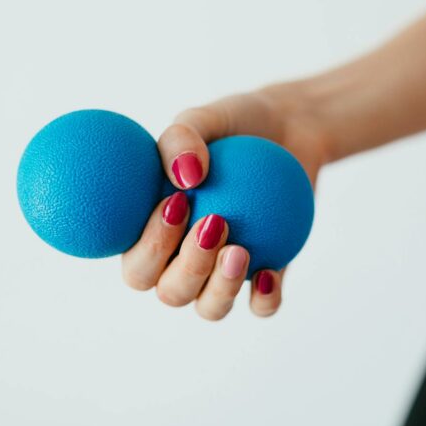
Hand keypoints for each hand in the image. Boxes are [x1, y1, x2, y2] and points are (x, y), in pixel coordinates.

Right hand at [121, 86, 326, 319]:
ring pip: (211, 307)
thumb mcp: (205, 118)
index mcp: (152, 233)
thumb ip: (181, 139)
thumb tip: (183, 178)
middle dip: (187, 270)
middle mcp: (182, 262)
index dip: (147, 248)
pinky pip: (262, 305)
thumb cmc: (234, 124)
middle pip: (170, 292)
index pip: (136, 262)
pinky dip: (264, 299)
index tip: (176, 204)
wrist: (289, 130)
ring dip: (221, 289)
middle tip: (215, 223)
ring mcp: (223, 274)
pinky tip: (269, 275)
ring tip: (241, 250)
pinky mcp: (267, 276)